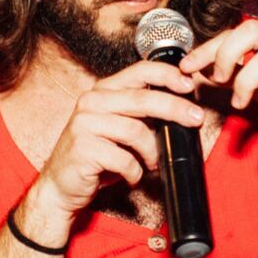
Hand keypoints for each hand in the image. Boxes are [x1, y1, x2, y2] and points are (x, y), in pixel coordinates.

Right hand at [22, 59, 206, 228]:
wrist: (61, 186)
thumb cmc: (95, 157)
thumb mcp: (117, 128)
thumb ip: (140, 114)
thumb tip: (182, 110)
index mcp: (103, 91)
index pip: (139, 71)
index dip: (167, 75)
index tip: (189, 84)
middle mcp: (91, 102)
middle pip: (143, 99)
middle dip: (175, 108)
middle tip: (196, 119)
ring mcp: (84, 124)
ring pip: (136, 131)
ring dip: (152, 151)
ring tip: (153, 163)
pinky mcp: (83, 149)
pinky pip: (124, 159)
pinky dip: (135, 172)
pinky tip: (132, 176)